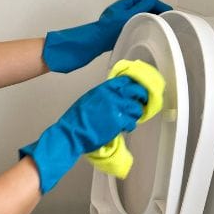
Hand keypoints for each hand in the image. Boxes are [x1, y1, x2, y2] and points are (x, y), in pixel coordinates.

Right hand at [19, 75, 148, 192]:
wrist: (71, 133)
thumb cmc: (76, 119)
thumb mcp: (88, 100)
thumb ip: (102, 96)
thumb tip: (113, 96)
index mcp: (102, 89)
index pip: (125, 81)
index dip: (133, 85)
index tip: (135, 90)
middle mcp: (111, 96)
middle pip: (136, 91)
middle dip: (141, 97)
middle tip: (140, 103)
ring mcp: (116, 108)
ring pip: (136, 108)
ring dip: (135, 114)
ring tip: (129, 119)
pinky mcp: (118, 121)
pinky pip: (132, 122)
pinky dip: (129, 126)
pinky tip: (124, 128)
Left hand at [42, 0, 171, 72]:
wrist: (89, 45)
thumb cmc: (106, 31)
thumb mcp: (127, 16)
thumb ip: (141, 6)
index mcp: (123, 6)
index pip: (143, 0)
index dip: (156, 3)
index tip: (168, 10)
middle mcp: (120, 12)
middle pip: (141, 8)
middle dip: (155, 11)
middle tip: (168, 18)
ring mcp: (118, 22)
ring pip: (138, 17)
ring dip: (150, 19)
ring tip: (162, 25)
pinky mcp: (117, 32)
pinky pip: (133, 26)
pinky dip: (142, 27)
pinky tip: (148, 33)